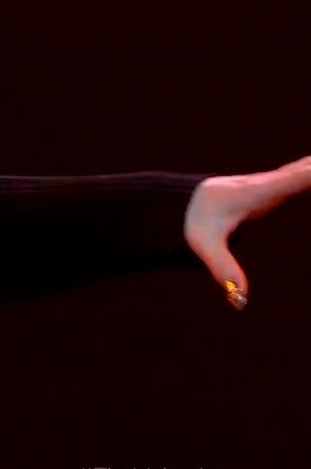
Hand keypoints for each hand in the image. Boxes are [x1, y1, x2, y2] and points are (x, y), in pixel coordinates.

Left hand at [184, 155, 310, 308]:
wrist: (172, 204)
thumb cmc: (189, 224)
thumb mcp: (205, 246)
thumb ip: (224, 270)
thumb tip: (241, 300)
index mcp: (254, 193)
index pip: (292, 180)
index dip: (310, 174)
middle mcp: (261, 184)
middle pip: (298, 171)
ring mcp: (262, 184)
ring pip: (296, 171)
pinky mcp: (261, 188)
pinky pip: (291, 176)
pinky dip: (306, 171)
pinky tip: (310, 168)